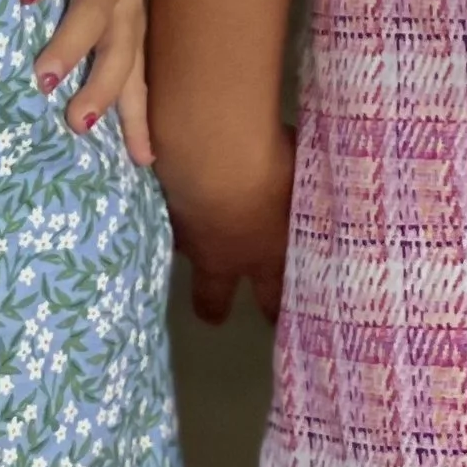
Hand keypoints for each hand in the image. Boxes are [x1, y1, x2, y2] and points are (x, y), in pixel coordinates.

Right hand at [19, 0, 157, 162]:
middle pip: (120, 51)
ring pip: (93, 9)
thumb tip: (93, 118)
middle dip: (101, 89)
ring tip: (45, 74)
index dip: (139, 120)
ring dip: (72, 43)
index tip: (143, 163)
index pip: (137, 78)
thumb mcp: (111, 5)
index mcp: (130, 21)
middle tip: (75, 124)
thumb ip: (104, 54)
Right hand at [166, 132, 294, 324]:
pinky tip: (168, 185)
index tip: (274, 317)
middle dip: (214, 308)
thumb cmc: (270, 168)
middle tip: (215, 314)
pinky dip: (166, 205)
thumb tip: (311, 195)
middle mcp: (220, 256)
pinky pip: (160, 217)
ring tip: (191, 226)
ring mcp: (184, 236)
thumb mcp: (299, 184)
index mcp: (264, 255)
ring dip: (188, 246)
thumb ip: (301, 198)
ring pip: (183, 255)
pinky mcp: (155, 210)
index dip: (273, 309)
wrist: (212, 149)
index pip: (271, 298)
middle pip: (211, 299)